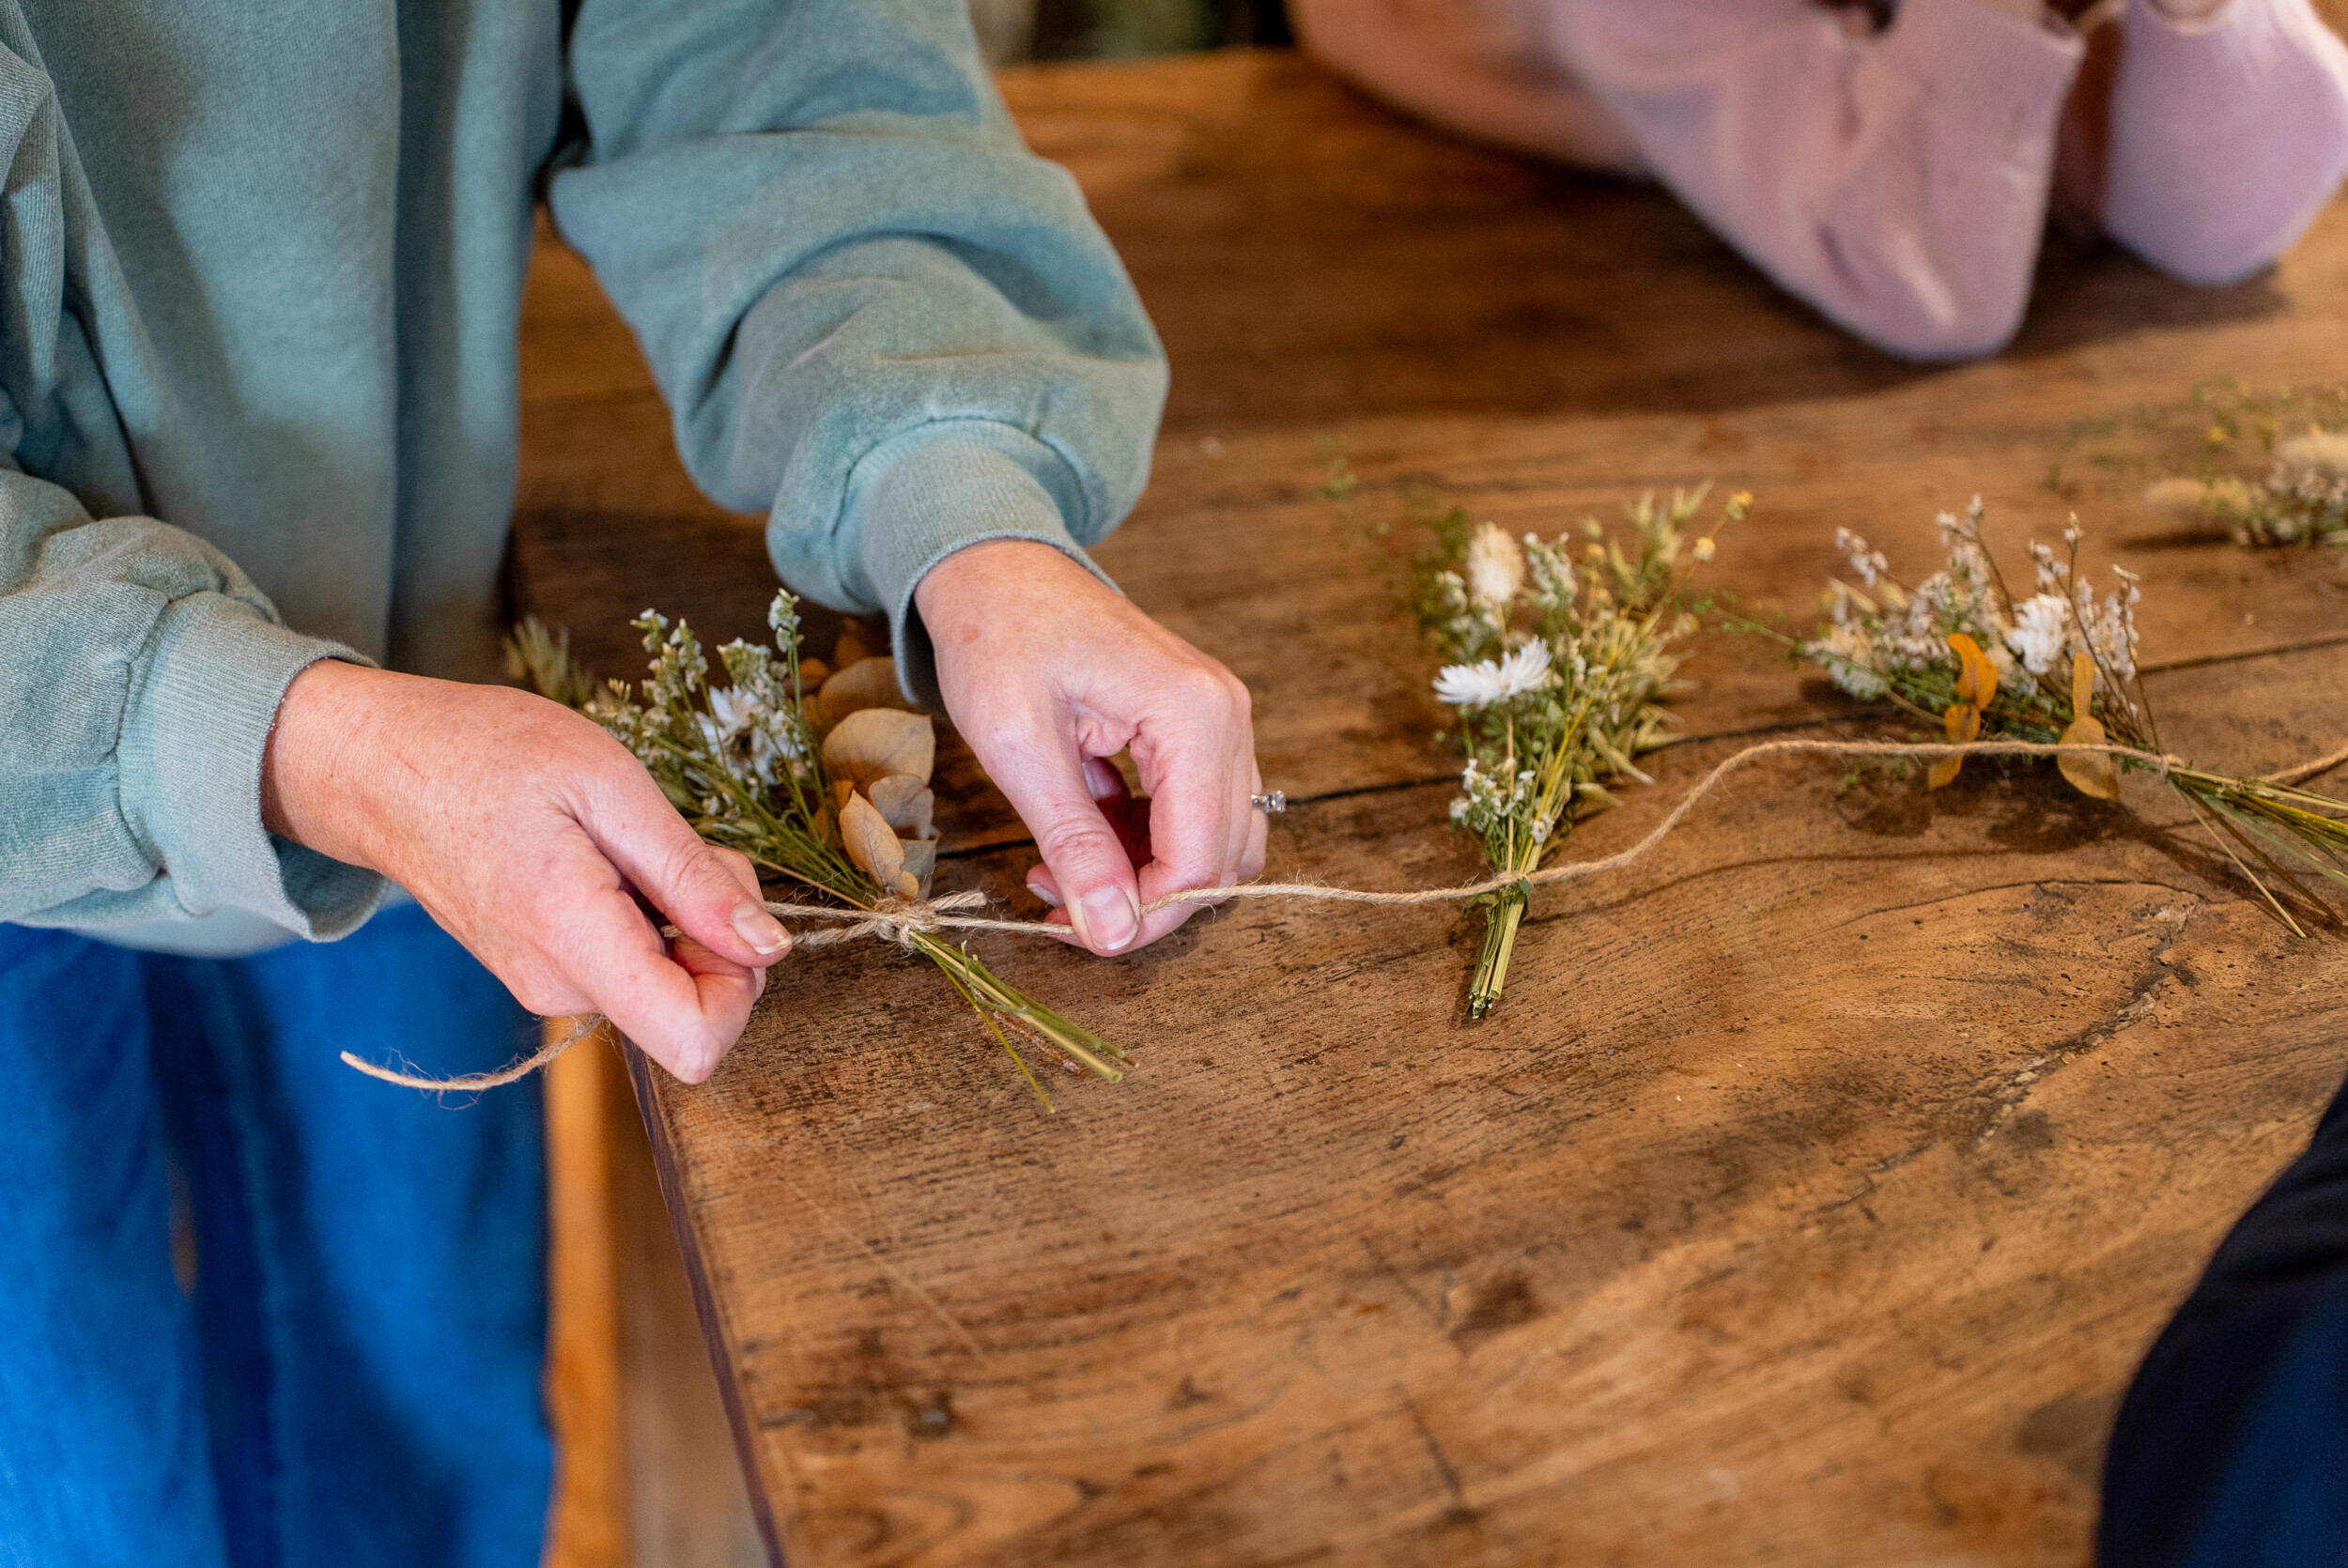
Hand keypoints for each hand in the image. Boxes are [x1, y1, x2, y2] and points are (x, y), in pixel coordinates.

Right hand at [261, 662, 791, 1082]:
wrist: (377, 767)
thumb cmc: (487, 754)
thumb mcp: (611, 787)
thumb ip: (693, 879)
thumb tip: (769, 947)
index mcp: (574, 942)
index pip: (696, 1043)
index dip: (743, 984)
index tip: (725, 909)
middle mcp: (558, 987)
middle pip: (694, 1007)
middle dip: (718, 931)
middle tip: (675, 844)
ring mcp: (546, 986)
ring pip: (668, 982)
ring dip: (682, 915)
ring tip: (627, 840)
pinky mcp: (543, 972)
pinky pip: (632, 965)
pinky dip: (648, 915)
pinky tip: (610, 858)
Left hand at [916, 540, 1265, 954]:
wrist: (996, 567)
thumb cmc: (998, 635)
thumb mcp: (1020, 747)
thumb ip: (1073, 842)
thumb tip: (1113, 931)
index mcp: (1194, 715)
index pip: (1201, 859)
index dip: (1143, 914)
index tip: (1076, 931)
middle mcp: (1226, 718)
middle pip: (1220, 859)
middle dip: (1143, 902)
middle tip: (1060, 909)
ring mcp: (1219, 721)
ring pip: (1215, 842)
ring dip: (1145, 877)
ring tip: (1061, 871)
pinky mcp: (1197, 728)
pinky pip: (1195, 813)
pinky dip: (1144, 843)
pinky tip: (1078, 837)